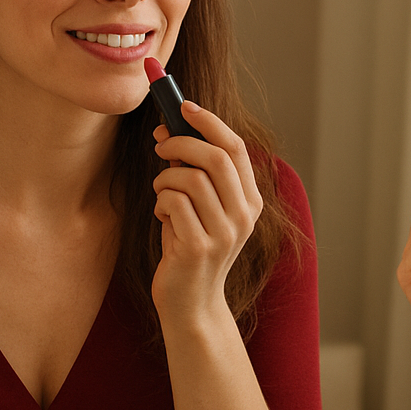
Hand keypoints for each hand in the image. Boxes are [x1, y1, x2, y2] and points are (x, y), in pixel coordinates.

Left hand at [150, 101, 262, 323]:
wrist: (191, 303)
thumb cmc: (190, 248)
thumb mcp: (198, 207)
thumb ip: (192, 171)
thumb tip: (168, 130)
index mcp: (250, 201)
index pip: (235, 148)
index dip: (208, 121)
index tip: (182, 106)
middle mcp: (244, 215)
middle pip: (215, 157)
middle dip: (181, 142)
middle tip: (160, 145)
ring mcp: (224, 233)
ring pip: (189, 178)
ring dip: (164, 178)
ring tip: (161, 193)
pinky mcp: (199, 247)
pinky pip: (172, 202)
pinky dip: (160, 203)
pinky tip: (163, 220)